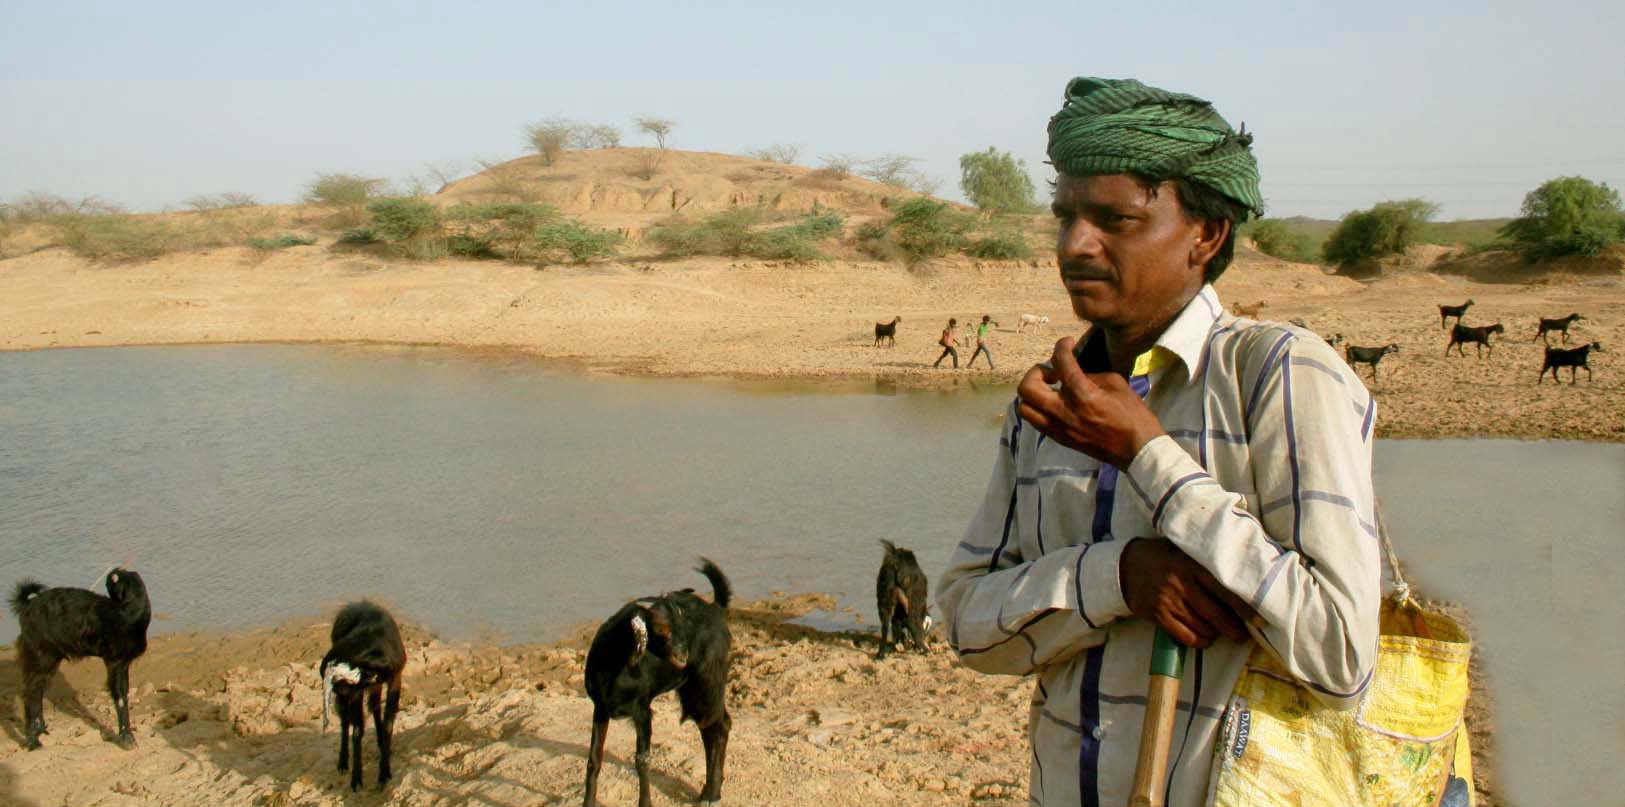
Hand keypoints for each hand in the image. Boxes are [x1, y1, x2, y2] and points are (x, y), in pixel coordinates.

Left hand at [1015, 336, 1165, 467]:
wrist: (1138, 450)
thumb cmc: (1133, 415)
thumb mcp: (1117, 384)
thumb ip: (1091, 376)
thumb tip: (1076, 374)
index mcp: (1081, 394)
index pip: (1060, 362)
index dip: (1061, 346)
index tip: (1068, 343)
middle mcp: (1063, 412)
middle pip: (1027, 388)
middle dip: (1037, 372)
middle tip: (1054, 372)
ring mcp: (1058, 428)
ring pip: (1024, 408)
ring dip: (1033, 393)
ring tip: (1050, 390)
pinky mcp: (1059, 439)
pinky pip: (1036, 421)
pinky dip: (1039, 408)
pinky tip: (1055, 404)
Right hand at [1119, 539, 1257, 647]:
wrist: (1125, 565)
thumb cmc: (1164, 556)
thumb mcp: (1185, 550)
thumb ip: (1208, 560)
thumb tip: (1243, 573)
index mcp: (1191, 564)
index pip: (1224, 589)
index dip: (1244, 607)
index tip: (1260, 619)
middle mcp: (1180, 583)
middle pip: (1216, 614)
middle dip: (1234, 629)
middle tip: (1243, 635)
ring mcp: (1168, 601)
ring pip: (1202, 628)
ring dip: (1215, 634)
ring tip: (1220, 632)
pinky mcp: (1157, 615)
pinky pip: (1185, 637)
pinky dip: (1199, 641)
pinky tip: (1204, 637)